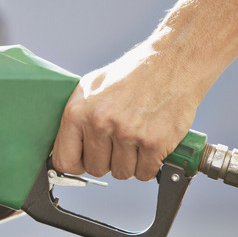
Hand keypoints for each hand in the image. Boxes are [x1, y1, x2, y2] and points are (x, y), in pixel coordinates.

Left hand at [51, 43, 198, 180]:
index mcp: (78, 112)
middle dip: (107, 161)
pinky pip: (145, 173)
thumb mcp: (91, 87)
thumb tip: (66, 146)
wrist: (172, 63)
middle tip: (118, 144)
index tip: (85, 161)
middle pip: (96, 169)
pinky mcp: (153, 142)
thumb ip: (76, 118)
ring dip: (129, 163)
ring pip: (121, 173)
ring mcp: (127, 134)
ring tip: (135, 140)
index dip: (77, 165)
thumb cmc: (132, 74)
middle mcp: (100, 123)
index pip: (65, 160)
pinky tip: (149, 145)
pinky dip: (149, 165)